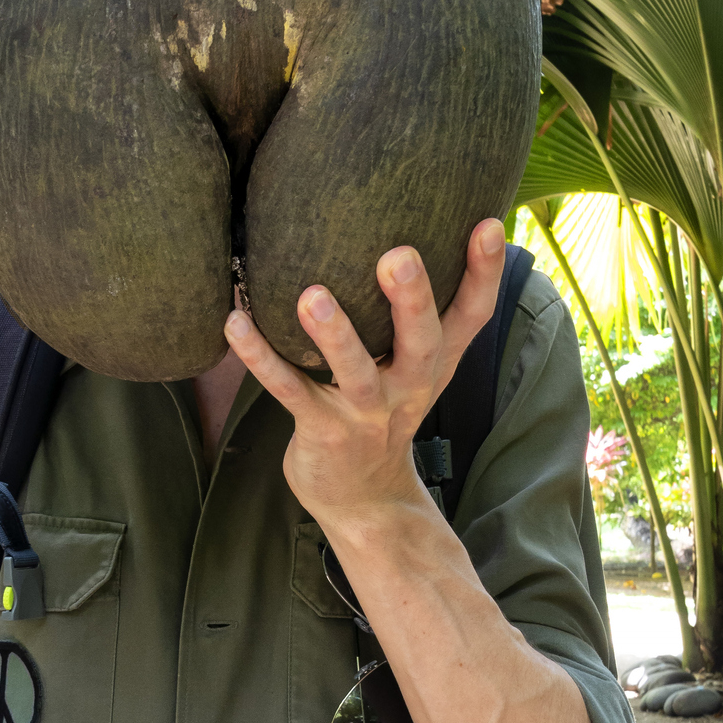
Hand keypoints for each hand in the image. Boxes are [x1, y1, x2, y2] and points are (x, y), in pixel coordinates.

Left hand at [223, 218, 506, 532]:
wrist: (364, 499)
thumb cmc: (384, 409)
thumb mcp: (416, 366)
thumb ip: (416, 311)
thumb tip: (406, 226)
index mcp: (436, 362)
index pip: (472, 316)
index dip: (484, 272)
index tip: (487, 224)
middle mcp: (409, 385)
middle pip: (422, 342)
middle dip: (412, 300)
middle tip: (399, 255)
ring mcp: (366, 412)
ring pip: (355, 372)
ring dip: (334, 335)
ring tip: (312, 296)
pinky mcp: (322, 429)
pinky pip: (288, 390)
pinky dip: (260, 356)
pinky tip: (235, 321)